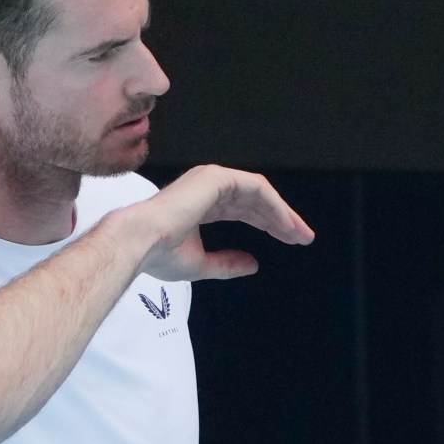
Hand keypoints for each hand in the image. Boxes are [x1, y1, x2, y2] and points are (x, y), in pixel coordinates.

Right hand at [128, 164, 313, 282]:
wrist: (141, 243)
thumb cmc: (159, 253)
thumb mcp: (201, 264)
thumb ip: (227, 264)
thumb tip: (253, 265)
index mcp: (200, 203)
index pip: (243, 210)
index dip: (267, 224)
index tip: (289, 240)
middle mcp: (206, 187)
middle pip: (255, 201)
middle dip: (281, 220)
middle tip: (302, 237)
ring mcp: (211, 180)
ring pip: (259, 193)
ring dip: (282, 213)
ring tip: (299, 233)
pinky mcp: (216, 179)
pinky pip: (256, 189)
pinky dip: (274, 206)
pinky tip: (285, 224)